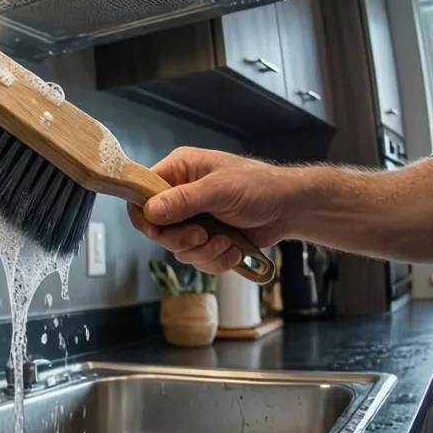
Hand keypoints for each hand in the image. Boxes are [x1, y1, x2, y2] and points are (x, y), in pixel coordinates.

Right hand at [127, 148, 295, 272]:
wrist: (289, 210)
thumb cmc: (259, 187)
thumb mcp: (220, 189)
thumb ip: (184, 200)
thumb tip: (151, 210)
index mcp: (179, 171)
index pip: (143, 192)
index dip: (144, 215)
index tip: (155, 230)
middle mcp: (181, 195)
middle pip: (157, 228)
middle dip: (181, 239)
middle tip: (200, 236)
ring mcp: (193, 220)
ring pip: (178, 248)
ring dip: (203, 251)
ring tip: (226, 242)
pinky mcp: (207, 240)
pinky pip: (197, 259)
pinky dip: (215, 260)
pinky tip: (233, 249)